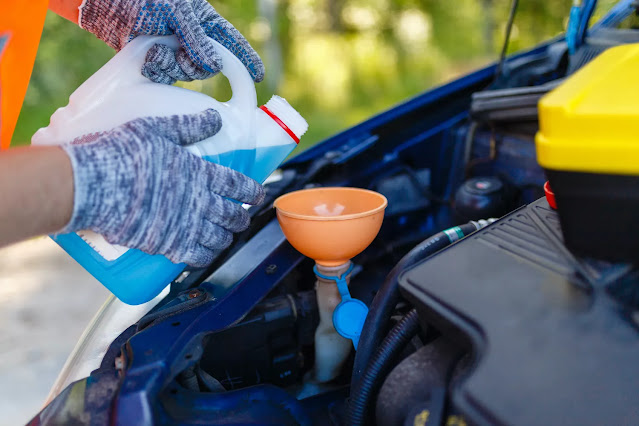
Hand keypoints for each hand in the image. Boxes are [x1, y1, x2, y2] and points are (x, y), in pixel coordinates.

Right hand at [60, 110, 263, 266]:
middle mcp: (198, 202)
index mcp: (200, 173)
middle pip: (232, 215)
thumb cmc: (122, 152)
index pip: (238, 184)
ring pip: (218, 239)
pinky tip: (204, 253)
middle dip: (241, 218)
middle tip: (241, 218)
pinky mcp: (166, 245)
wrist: (93, 185)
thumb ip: (188, 126)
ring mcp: (184, 226)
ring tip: (225, 236)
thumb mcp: (157, 129)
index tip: (258, 194)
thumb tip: (215, 118)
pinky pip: (195, 257)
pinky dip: (204, 256)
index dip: (252, 191)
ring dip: (225, 238)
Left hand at [79, 0, 263, 83]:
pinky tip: (148, 60)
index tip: (258, 76)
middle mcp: (192, 39)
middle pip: (207, 67)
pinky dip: (158, 71)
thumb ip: (197, 40)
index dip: (246, 59)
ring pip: (186, 75)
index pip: (232, 43)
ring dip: (171, 68)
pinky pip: (167, 78)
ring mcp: (174, 52)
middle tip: (178, 55)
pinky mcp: (157, 62)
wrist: (106, 5)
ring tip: (155, 52)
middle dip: (194, 65)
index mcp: (204, 22)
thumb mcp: (176, 12)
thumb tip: (215, 68)